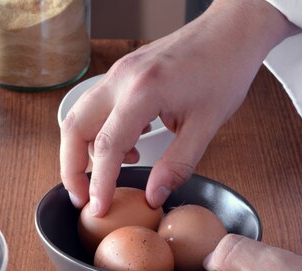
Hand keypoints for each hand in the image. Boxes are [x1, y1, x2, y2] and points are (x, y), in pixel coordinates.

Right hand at [60, 0, 294, 215]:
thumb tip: (153, 196)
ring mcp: (118, 74)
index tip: (97, 208)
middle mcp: (121, 79)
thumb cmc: (223, 71)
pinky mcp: (122, 75)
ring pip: (79, 116)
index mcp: (143, 91)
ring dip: (83, 150)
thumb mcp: (206, 126)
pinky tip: (127, 149)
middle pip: (74, 128)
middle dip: (71, 168)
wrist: (230, 31)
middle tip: (81, 197)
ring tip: (109, 175)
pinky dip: (100, 134)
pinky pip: (96, 108)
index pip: (108, 147)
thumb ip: (177, 165)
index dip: (99, 184)